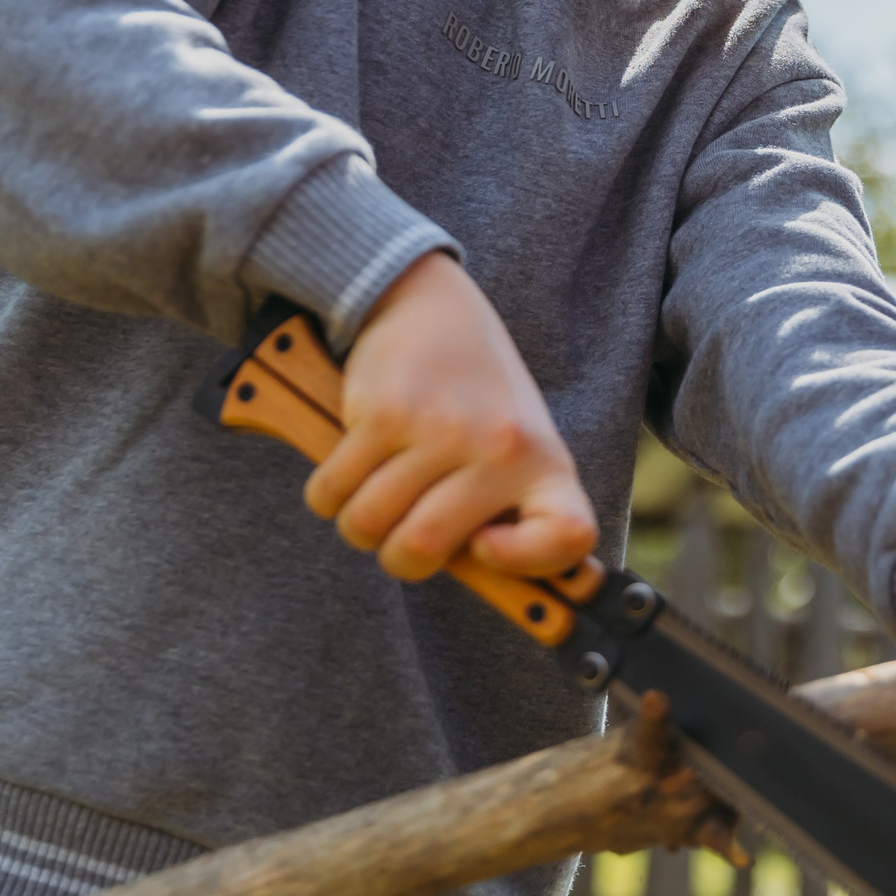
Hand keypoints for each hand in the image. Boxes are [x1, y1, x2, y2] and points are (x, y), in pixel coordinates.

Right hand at [303, 252, 597, 581]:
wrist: (430, 302)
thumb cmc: (476, 395)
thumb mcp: (516, 443)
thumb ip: (508, 510)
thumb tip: (505, 593)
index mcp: (545, 463)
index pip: (569, 537)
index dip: (526, 562)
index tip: (485, 546)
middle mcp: (499, 448)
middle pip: (420, 552)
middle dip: (394, 556)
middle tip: (399, 528)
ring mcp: (439, 430)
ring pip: (367, 527)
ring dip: (356, 524)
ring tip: (372, 495)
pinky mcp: (383, 414)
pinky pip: (331, 493)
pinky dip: (326, 495)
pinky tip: (346, 469)